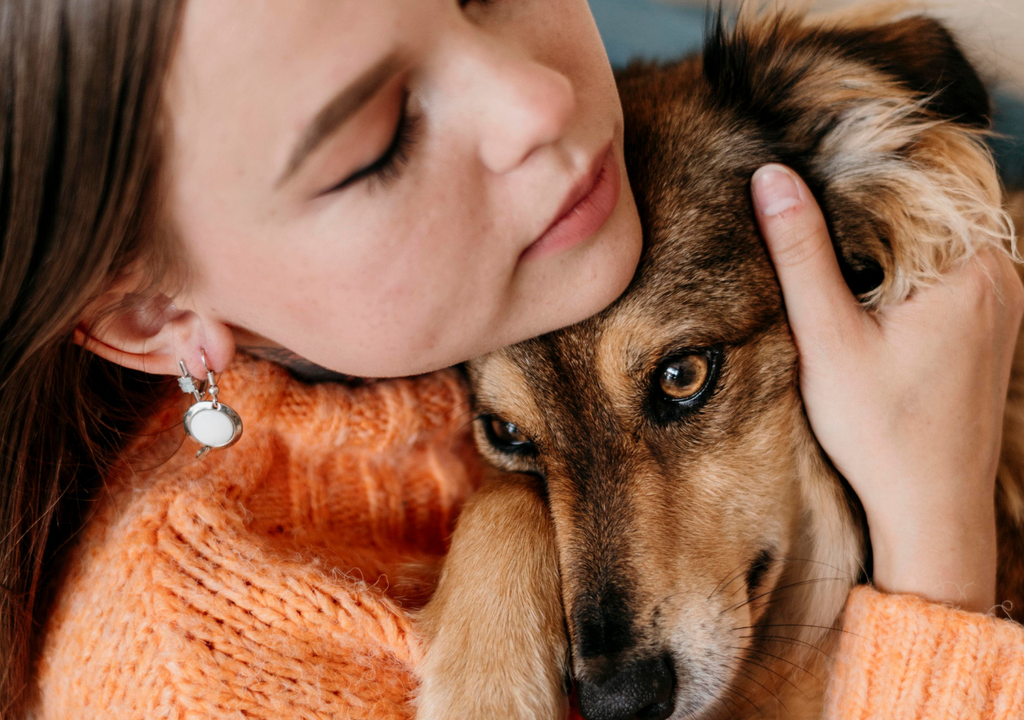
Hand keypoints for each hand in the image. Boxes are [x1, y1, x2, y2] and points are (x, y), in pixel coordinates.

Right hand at [751, 164, 1023, 612]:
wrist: (933, 510)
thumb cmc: (882, 433)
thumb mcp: (827, 338)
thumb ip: (800, 253)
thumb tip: (772, 177)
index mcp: (969, 267)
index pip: (909, 184)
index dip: (851, 177)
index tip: (803, 176)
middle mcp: (1000, 276)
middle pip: (921, 212)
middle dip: (864, 213)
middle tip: (804, 218)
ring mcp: (1002, 303)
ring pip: (930, 244)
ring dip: (881, 245)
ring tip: (828, 262)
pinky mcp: (990, 328)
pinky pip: (943, 275)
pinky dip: (902, 274)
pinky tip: (864, 299)